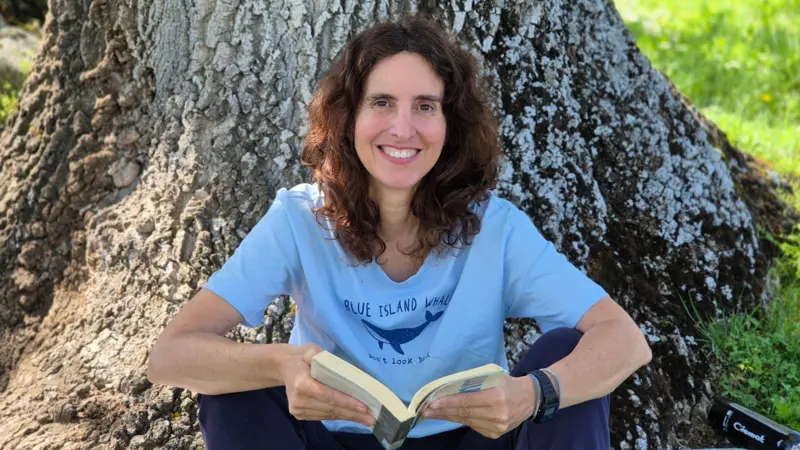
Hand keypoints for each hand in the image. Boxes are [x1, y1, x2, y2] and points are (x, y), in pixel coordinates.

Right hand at [279, 343, 374, 427]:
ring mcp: (298, 410)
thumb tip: (338, 367)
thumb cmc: (302, 357)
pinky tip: (353, 416)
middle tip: (372, 417)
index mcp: (301, 384)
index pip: (328, 396)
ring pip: (329, 415)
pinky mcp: (300, 415)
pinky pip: (324, 416)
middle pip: (331, 408)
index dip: (347, 402)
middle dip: (353, 413)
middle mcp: (299, 400)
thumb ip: (320, 356)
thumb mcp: (310, 350)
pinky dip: (340, 416)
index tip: (364, 407)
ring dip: (349, 417)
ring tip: (366, 419)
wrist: (285, 367)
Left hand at [421, 374, 536, 438]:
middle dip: (442, 412)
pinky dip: (461, 420)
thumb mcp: (494, 377)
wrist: (530, 399)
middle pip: (463, 413)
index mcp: (496, 397)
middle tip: (425, 410)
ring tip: (433, 413)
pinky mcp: (495, 434)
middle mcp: (497, 414)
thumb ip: (474, 383)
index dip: (447, 403)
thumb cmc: (509, 384)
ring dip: (448, 417)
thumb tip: (449, 388)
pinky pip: (473, 426)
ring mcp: (497, 427)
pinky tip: (450, 416)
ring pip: (466, 421)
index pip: (466, 402)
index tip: (431, 404)